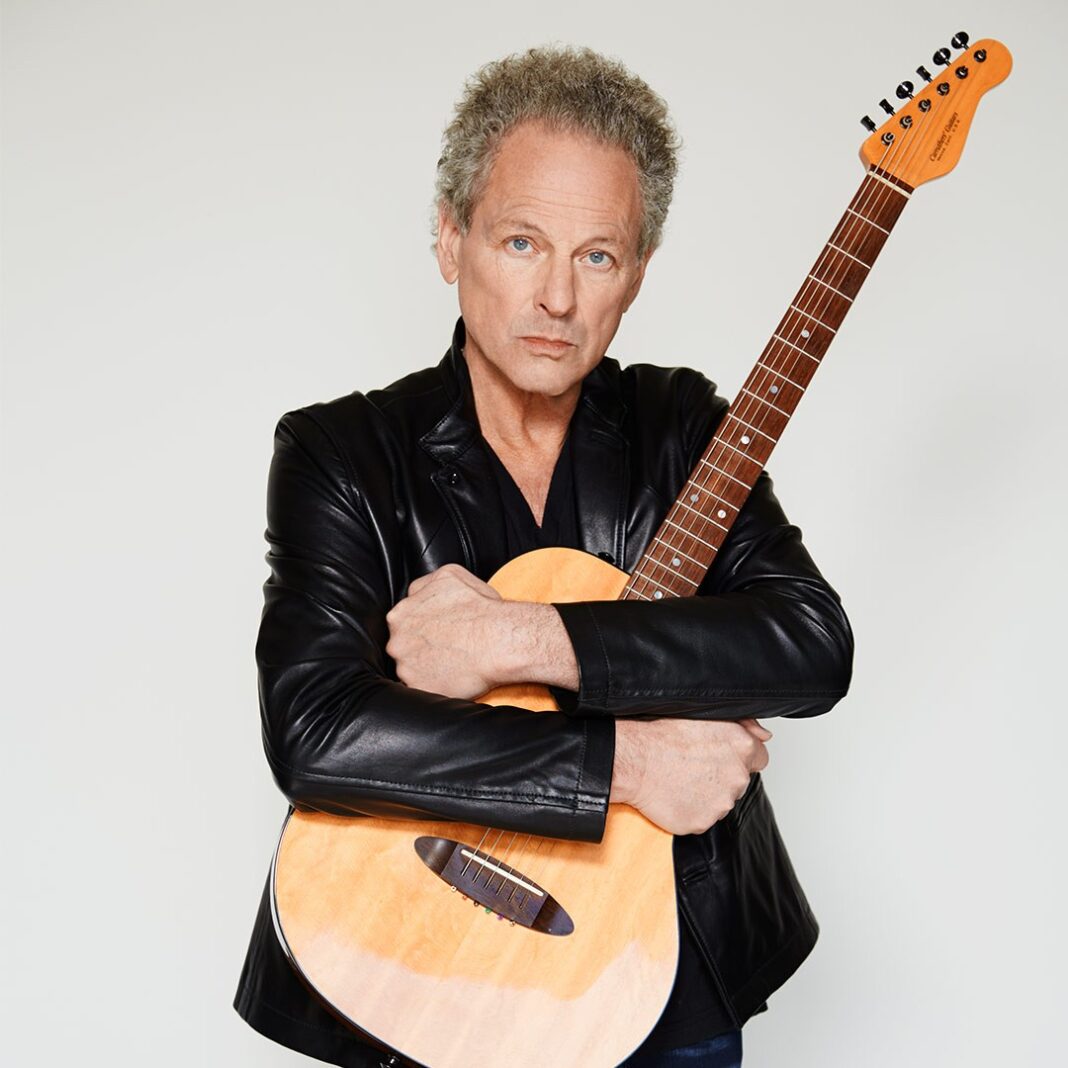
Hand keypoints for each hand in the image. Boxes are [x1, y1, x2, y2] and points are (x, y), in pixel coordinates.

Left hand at [385, 564, 506, 697]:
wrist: (499, 640)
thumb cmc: (479, 608)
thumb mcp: (449, 575)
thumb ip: (423, 584)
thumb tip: (415, 594)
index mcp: (399, 615)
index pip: (403, 622)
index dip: (423, 627)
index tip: (439, 631)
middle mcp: (396, 642)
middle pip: (403, 646)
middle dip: (421, 647)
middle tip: (446, 647)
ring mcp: (406, 669)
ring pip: (412, 670)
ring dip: (427, 668)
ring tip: (451, 663)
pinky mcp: (420, 690)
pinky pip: (423, 690)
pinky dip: (436, 685)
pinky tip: (453, 677)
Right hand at [611, 717, 771, 834]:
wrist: (634, 760)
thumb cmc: (663, 735)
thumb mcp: (705, 715)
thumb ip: (745, 724)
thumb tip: (765, 736)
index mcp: (742, 747)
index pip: (760, 758)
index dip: (741, 756)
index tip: (722, 755)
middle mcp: (737, 776)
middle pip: (738, 780)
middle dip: (722, 775)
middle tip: (694, 765)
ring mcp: (721, 803)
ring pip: (721, 800)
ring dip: (707, 793)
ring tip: (681, 778)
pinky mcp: (703, 822)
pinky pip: (702, 817)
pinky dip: (692, 808)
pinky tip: (676, 793)